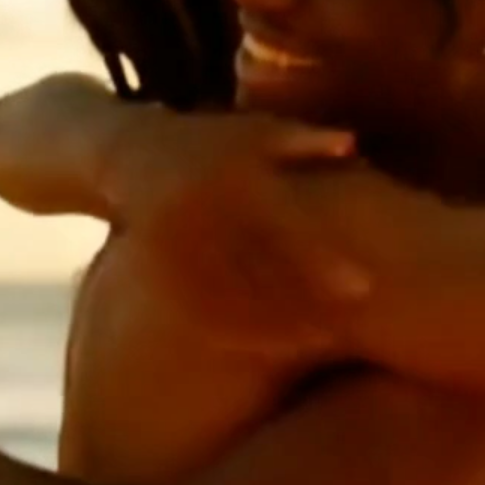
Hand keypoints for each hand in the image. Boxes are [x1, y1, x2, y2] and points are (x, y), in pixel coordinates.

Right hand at [101, 110, 373, 355]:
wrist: (121, 151)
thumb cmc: (208, 142)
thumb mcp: (252, 131)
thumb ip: (302, 140)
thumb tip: (352, 145)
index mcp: (228, 176)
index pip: (284, 224)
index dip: (322, 259)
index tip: (363, 289)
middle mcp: (197, 211)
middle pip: (258, 264)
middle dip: (301, 300)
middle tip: (342, 331)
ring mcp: (171, 244)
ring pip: (227, 296)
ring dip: (271, 325)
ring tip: (313, 347)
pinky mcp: (153, 270)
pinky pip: (196, 310)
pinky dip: (233, 333)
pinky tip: (267, 353)